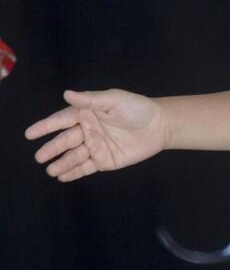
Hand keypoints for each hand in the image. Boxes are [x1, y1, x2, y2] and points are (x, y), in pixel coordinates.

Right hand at [25, 89, 167, 181]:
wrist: (160, 126)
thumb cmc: (137, 108)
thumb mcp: (114, 100)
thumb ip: (91, 100)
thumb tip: (67, 93)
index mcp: (86, 114)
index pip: (61, 120)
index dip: (45, 126)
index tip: (30, 133)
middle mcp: (87, 131)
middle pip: (65, 141)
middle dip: (52, 149)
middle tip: (39, 157)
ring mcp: (95, 147)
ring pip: (74, 156)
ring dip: (61, 163)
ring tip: (50, 170)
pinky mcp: (104, 160)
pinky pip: (86, 167)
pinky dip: (74, 172)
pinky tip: (62, 176)